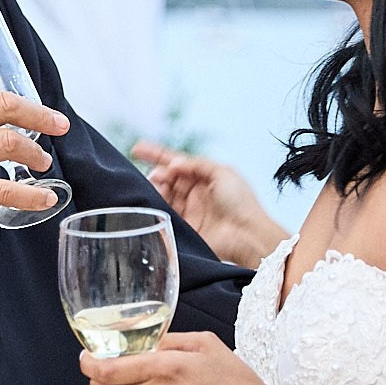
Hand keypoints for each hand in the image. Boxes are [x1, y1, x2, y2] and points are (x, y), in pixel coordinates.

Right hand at [131, 139, 284, 267]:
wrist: (247, 234)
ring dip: (157, 188)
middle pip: (168, 179)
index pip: (177, 163)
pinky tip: (155, 200)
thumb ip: (197, 165)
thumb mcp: (223, 173)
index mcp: (205, 177)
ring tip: (156, 186)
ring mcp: (190, 210)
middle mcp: (195, 193)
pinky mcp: (185, 227)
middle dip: (158, 174)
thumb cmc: (241, 202)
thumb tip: (173, 163)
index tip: (138, 149)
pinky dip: (157, 206)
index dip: (157, 155)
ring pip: (164, 195)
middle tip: (155, 176)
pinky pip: (166, 214)